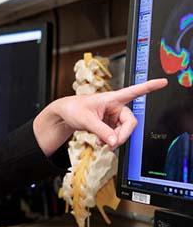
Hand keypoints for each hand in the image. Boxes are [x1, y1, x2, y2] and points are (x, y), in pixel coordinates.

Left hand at [33, 78, 167, 155]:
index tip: (162, 82)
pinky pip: (116, 135)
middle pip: (130, 123)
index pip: (133, 92)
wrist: (64, 114)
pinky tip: (101, 142)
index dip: (149, 87)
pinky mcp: (110, 124)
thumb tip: (114, 142)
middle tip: (111, 144)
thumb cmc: (74, 109)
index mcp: (112, 98)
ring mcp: (113, 116)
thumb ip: (102, 131)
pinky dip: (110, 141)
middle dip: (122, 135)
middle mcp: (116, 107)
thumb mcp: (86, 120)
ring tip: (102, 143)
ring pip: (124, 131)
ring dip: (115, 140)